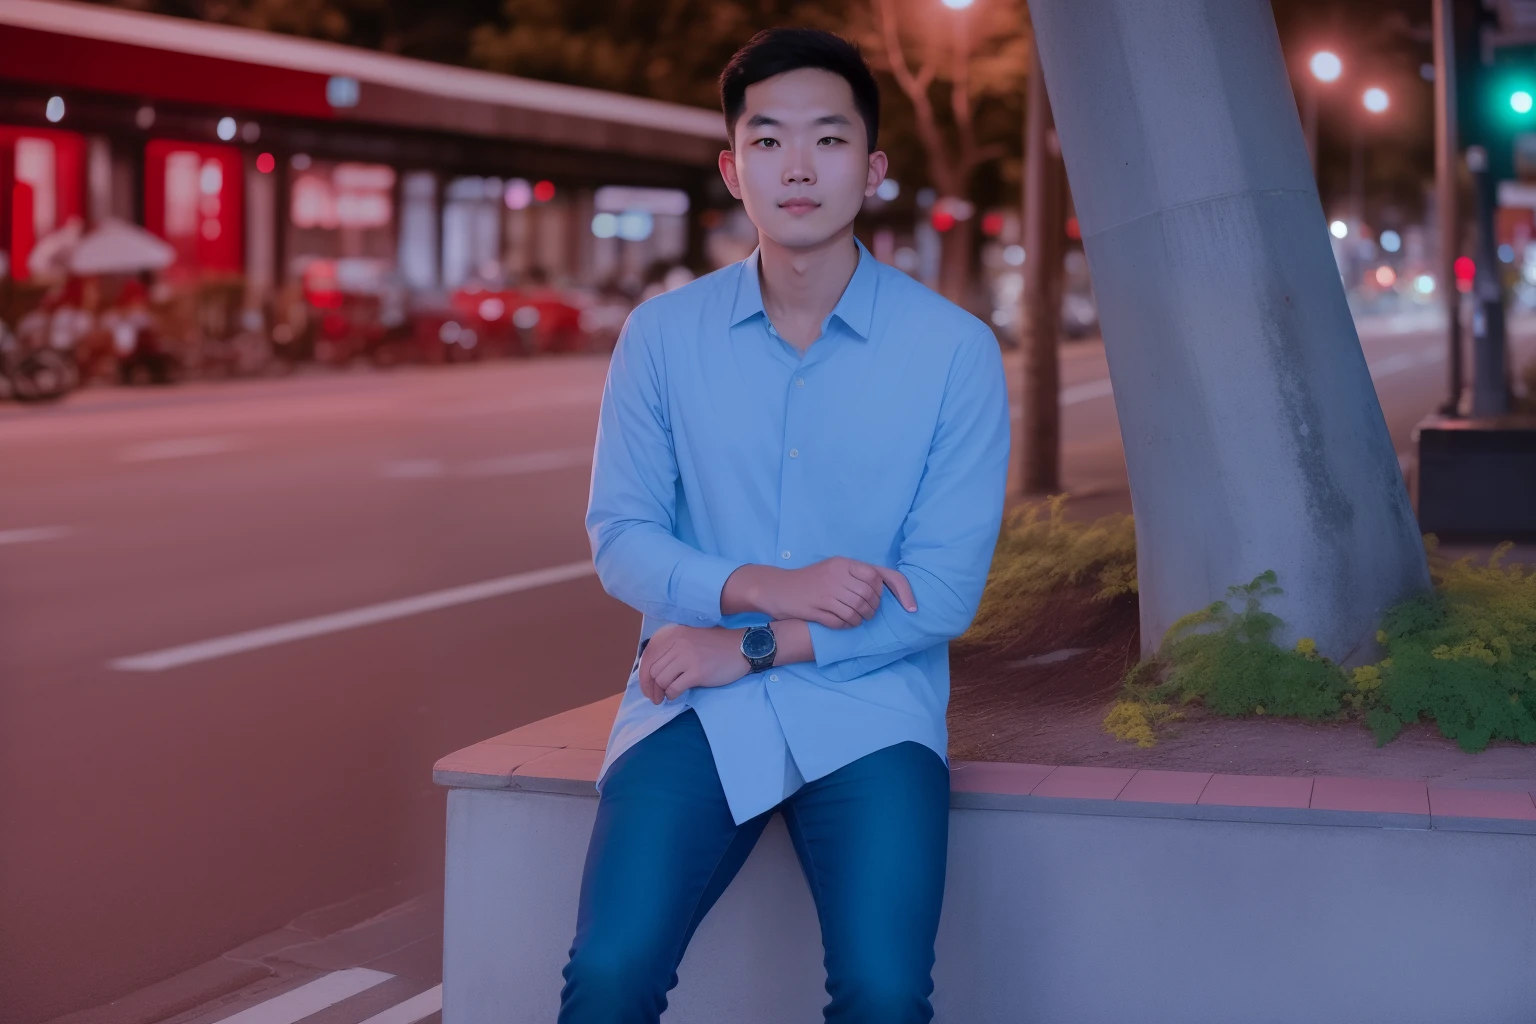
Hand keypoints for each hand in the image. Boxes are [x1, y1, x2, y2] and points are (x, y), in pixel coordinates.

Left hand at [638, 624, 751, 703]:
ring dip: (662, 692)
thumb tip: (652, 671)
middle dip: (651, 688)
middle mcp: (677, 643)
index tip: (647, 688)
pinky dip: (672, 695)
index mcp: (673, 634)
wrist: (742, 647)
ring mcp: (687, 657)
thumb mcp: (689, 639)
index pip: (648, 657)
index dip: (643, 676)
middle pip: (652, 671)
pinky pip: (674, 688)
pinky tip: (677, 695)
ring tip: (667, 696)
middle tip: (656, 697)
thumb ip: (671, 649)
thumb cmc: (716, 646)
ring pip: (661, 680)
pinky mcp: (697, 672)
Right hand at [723, 558, 916, 628]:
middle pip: (870, 596)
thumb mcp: (833, 569)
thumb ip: (856, 576)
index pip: (880, 575)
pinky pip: (843, 622)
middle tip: (867, 613)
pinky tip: (842, 623)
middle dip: (874, 609)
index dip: (901, 592)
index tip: (911, 608)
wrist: (775, 588)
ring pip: (858, 610)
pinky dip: (847, 625)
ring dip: (861, 619)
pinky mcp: (816, 608)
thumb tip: (884, 591)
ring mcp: (826, 592)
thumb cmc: (808, 580)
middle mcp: (837, 575)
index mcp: (843, 563)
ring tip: (855, 618)